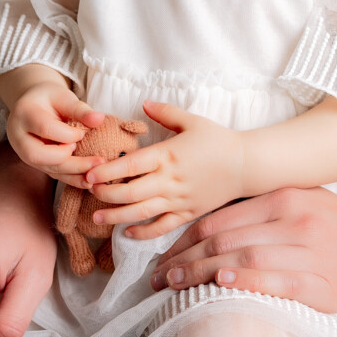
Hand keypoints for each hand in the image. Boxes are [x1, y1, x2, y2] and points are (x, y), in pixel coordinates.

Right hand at [6, 80, 105, 181]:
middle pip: (38, 155)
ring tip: (97, 172)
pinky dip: (71, 178)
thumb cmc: (50, 98)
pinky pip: (52, 174)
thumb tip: (99, 119)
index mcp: (24, 113)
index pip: (44, 128)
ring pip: (46, 168)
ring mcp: (24, 152)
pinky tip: (88, 180)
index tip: (84, 133)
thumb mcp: (63, 96)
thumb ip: (79, 109)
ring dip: (73, 173)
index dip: (67, 134)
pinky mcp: (35, 163)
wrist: (34, 105)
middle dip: (69, 161)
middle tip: (95, 160)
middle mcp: (18, 137)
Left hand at [84, 100, 247, 239]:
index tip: (89, 174)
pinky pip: (161, 227)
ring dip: (116, 216)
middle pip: (130, 192)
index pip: (130, 166)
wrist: (247, 164)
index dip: (107, 172)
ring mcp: (178, 199)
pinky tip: (127, 233)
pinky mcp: (187, 213)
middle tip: (90, 191)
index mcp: (168, 155)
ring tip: (97, 217)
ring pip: (141, 213)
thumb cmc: (218, 140)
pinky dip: (143, 233)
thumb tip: (143, 102)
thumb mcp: (192, 120)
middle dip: (105, 194)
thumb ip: (165, 111)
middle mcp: (170, 180)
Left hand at [150, 186, 336, 310]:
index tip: (163, 256)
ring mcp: (308, 251)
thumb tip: (212, 226)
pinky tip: (221, 287)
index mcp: (283, 199)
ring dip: (202, 273)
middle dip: (185, 258)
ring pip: (244, 259)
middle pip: (225, 239)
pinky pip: (275, 281)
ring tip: (175, 286)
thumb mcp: (302, 201)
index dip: (185, 239)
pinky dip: (245, 282)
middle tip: (157, 277)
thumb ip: (262, 209)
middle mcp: (293, 220)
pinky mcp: (321, 282)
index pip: (221, 218)